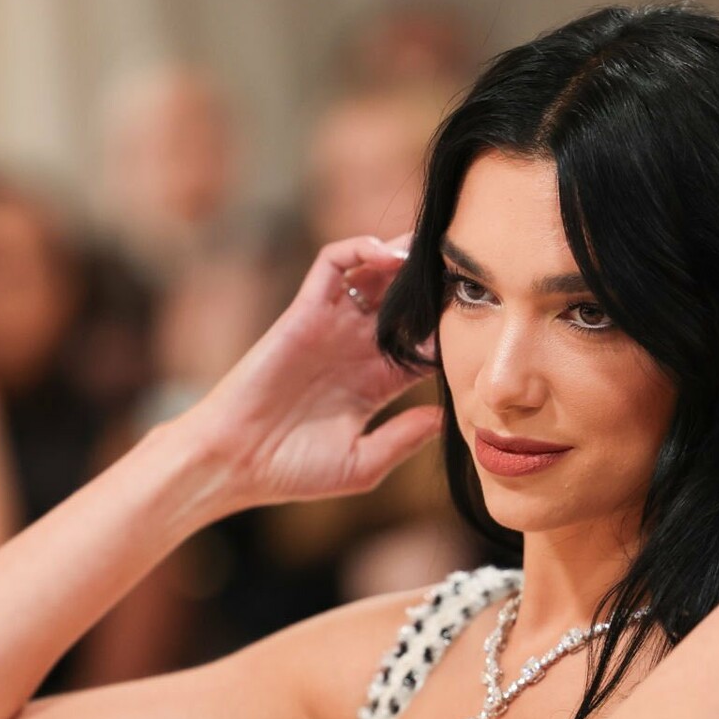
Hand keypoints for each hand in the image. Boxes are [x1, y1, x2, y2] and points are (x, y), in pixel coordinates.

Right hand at [170, 233, 443, 511]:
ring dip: (402, 258)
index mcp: (377, 383)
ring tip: (429, 255)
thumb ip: (404, 438)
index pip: (426, 344)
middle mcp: (357, 349)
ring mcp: (331, 327)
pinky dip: (359, 249)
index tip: (483, 325)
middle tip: (465, 271)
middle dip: (432, 285)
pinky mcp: (303, 312)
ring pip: (373, 274)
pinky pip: (332, 265)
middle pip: (405, 302)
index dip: (452, 332)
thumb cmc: (292, 470)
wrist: (234, 461)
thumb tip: (447, 415)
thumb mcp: (363, 463)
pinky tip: (388, 256)